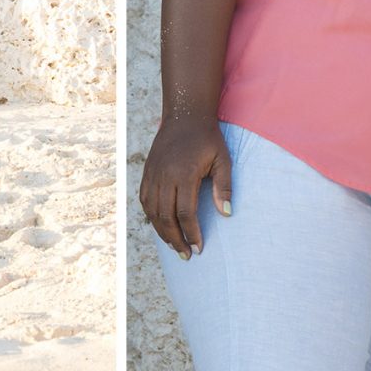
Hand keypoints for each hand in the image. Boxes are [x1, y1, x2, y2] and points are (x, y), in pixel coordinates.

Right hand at [138, 117, 231, 260]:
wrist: (185, 115)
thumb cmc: (208, 139)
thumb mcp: (223, 160)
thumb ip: (224, 187)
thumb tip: (226, 215)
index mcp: (184, 174)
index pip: (185, 213)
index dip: (192, 233)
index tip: (199, 248)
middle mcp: (164, 175)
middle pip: (165, 217)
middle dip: (175, 239)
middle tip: (186, 255)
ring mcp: (153, 173)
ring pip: (152, 211)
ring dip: (162, 232)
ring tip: (174, 246)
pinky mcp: (147, 171)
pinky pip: (144, 199)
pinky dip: (151, 216)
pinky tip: (160, 226)